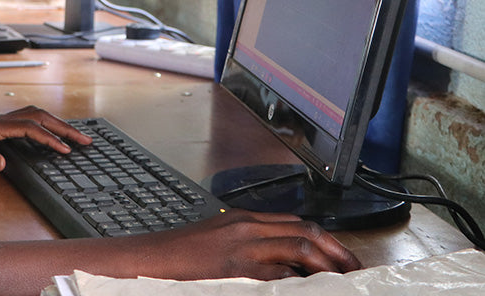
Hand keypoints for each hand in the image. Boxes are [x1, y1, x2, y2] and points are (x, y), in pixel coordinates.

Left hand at [0, 106, 91, 186]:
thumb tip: (3, 161)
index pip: (27, 127)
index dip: (48, 138)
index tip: (65, 151)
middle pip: (37, 116)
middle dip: (62, 127)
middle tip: (85, 140)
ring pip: (32, 116)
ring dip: (54, 125)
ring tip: (74, 137)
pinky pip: (24, 122)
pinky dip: (42, 127)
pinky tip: (47, 138)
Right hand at [146, 209, 360, 279]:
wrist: (153, 259)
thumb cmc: (183, 255)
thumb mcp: (219, 239)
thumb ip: (250, 243)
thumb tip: (284, 262)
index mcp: (245, 219)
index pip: (296, 222)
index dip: (326, 240)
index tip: (342, 257)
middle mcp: (248, 227)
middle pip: (304, 230)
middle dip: (336, 250)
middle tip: (354, 270)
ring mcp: (243, 246)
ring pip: (297, 246)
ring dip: (325, 264)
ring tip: (339, 280)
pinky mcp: (236, 266)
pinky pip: (277, 271)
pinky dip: (297, 279)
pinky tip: (306, 288)